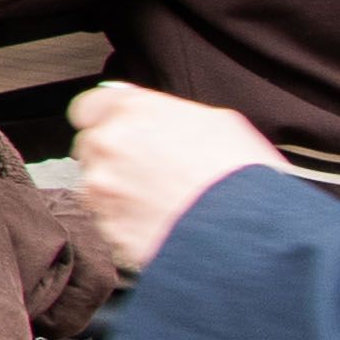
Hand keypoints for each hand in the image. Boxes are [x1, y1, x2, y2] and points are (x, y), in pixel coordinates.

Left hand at [61, 82, 275, 275]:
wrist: (250, 231)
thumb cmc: (244, 172)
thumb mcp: (217, 121)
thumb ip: (168, 113)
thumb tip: (151, 115)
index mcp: (132, 110)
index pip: (88, 108)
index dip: (103, 120)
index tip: (116, 130)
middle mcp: (107, 145)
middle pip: (90, 148)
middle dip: (112, 158)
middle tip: (150, 172)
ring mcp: (103, 189)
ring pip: (97, 187)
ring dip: (120, 193)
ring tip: (164, 203)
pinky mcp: (108, 228)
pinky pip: (111, 223)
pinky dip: (129, 224)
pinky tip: (163, 225)